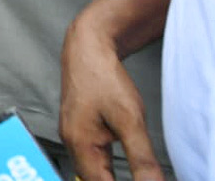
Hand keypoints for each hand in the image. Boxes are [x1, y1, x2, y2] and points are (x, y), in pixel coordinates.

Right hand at [59, 17, 164, 180]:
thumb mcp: (130, 119)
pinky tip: (121, 167)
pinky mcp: (80, 127)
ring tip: (137, 176)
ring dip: (110, 178)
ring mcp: (74, 134)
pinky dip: (107, 166)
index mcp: (79, 144)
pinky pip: (92, 156)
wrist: (88, 47)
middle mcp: (72, 141)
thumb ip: (141, 158)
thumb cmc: (104, 77)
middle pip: (92, 180)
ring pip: (92, 170)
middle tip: (142, 179)